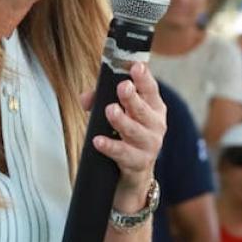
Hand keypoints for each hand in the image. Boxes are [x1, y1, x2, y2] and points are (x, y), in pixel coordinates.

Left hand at [80, 63, 166, 212]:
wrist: (134, 176)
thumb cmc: (125, 137)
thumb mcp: (116, 116)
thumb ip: (99, 101)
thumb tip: (86, 96)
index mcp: (153, 108)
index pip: (151, 90)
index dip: (144, 77)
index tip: (136, 66)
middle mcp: (156, 125)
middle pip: (144, 109)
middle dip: (133, 98)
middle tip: (123, 87)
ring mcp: (149, 146)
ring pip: (136, 131)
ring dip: (122, 121)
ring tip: (110, 110)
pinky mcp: (138, 164)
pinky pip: (124, 154)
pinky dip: (111, 147)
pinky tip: (98, 141)